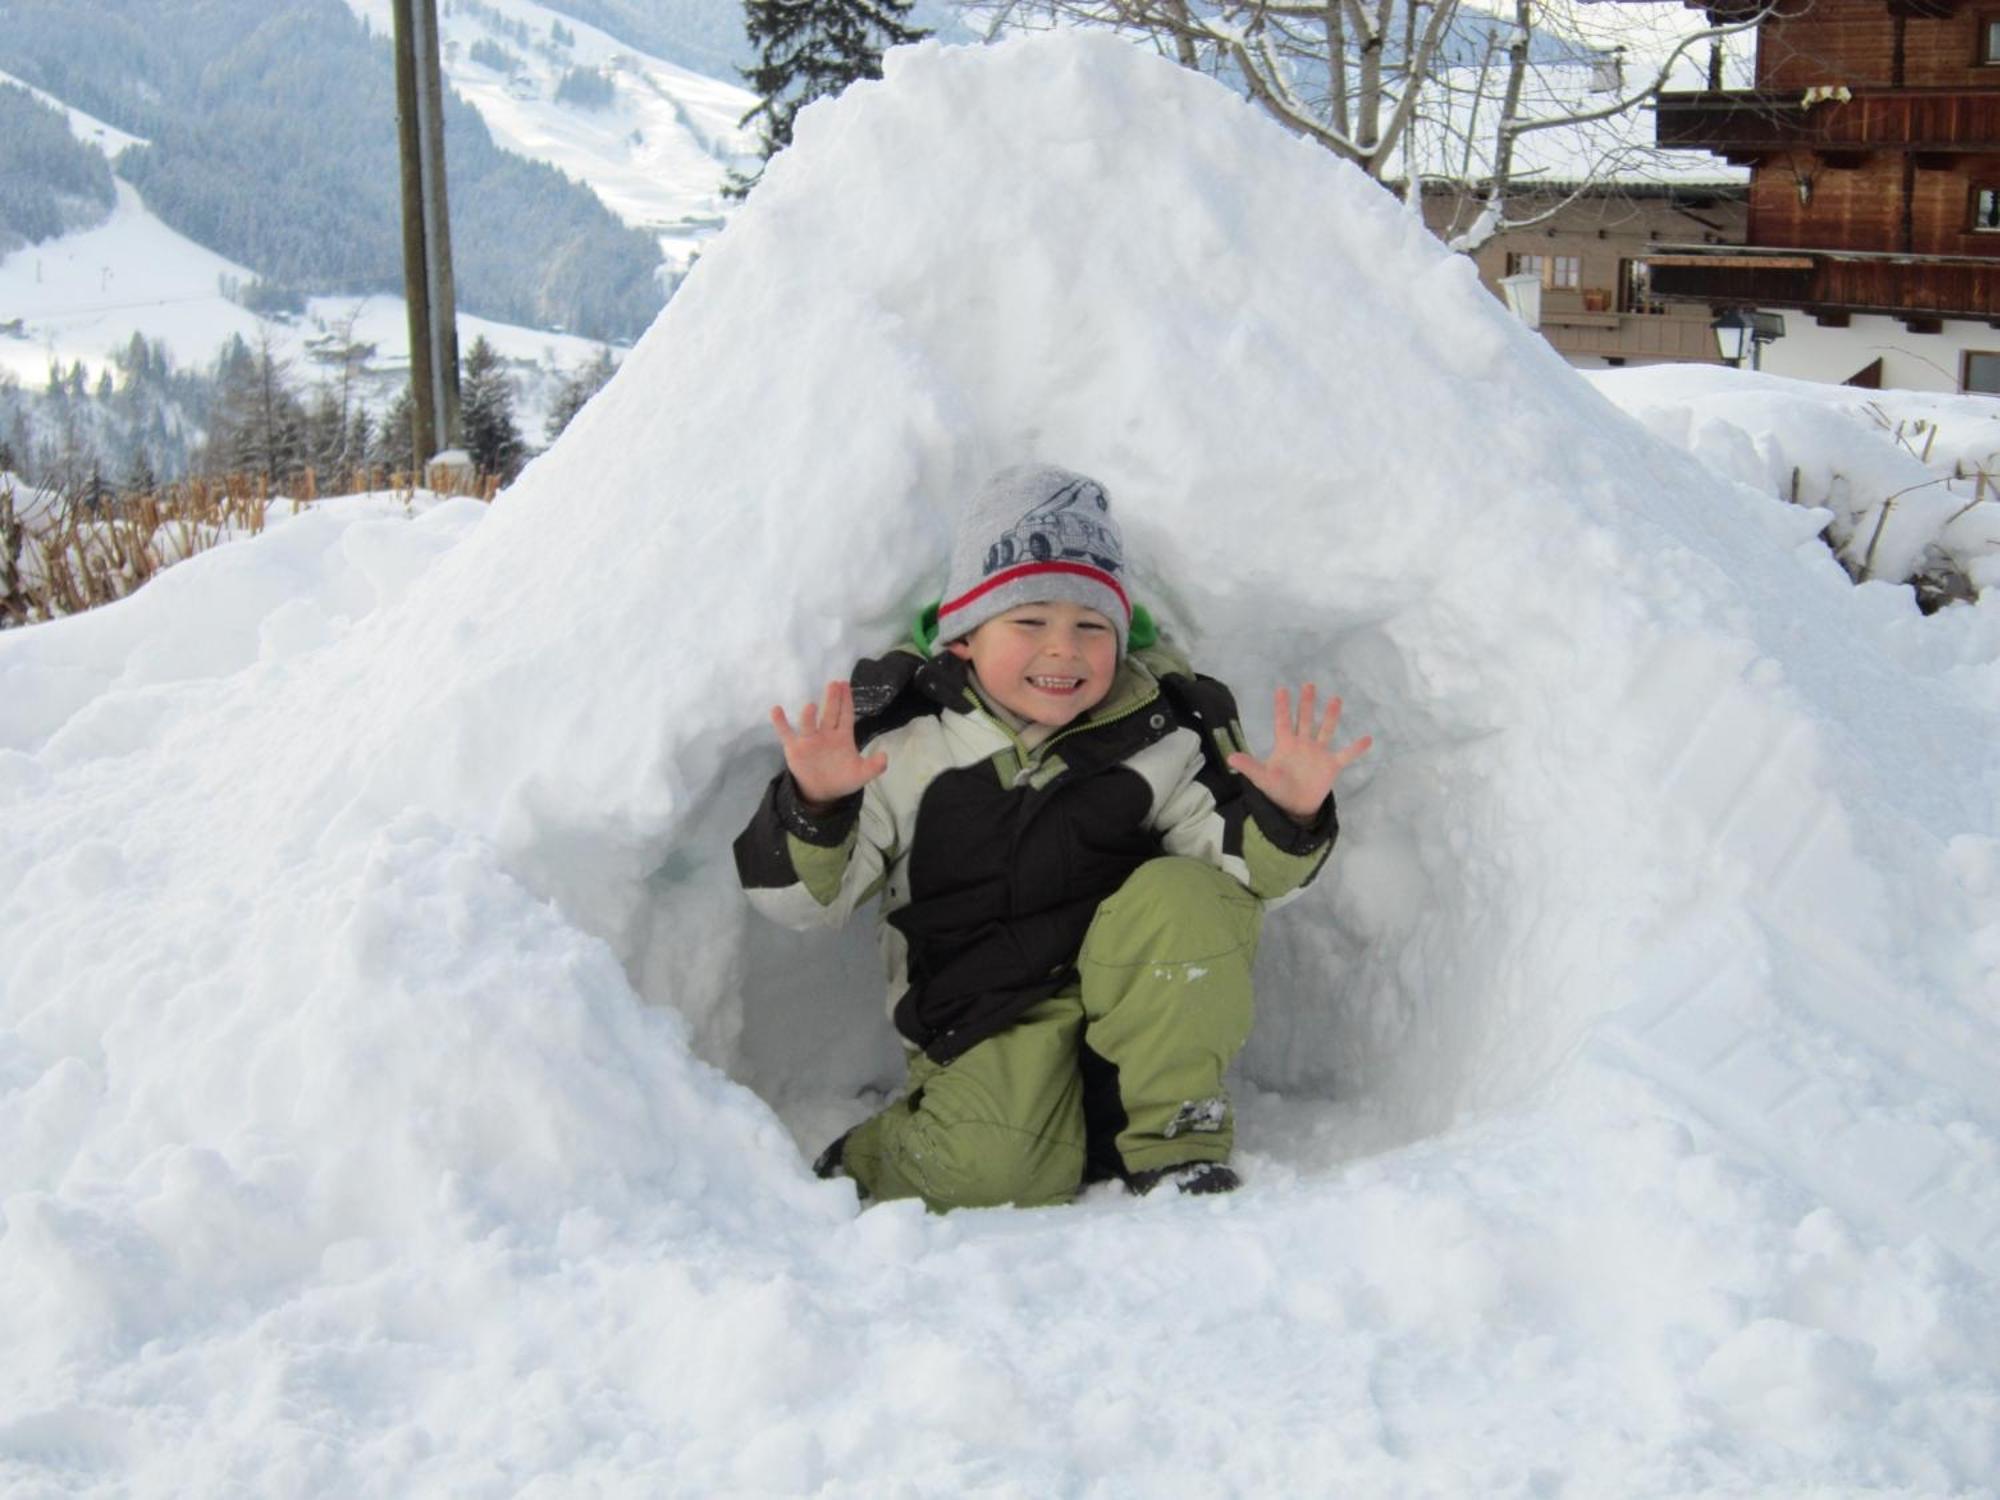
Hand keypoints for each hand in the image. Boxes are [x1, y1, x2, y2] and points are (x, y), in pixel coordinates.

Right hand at [770, 680, 887, 807]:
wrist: (823, 792)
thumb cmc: (843, 778)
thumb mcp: (861, 775)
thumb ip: (874, 766)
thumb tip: (885, 757)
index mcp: (843, 736)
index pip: (846, 715)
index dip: (846, 701)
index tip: (845, 685)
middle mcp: (826, 734)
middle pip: (830, 714)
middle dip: (832, 700)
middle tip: (834, 684)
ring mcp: (809, 739)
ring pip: (809, 724)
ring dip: (809, 716)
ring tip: (811, 706)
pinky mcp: (794, 748)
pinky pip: (786, 733)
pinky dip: (781, 723)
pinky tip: (776, 710)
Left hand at [1225, 683, 1370, 820]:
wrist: (1295, 808)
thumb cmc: (1277, 791)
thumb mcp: (1262, 778)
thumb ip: (1249, 766)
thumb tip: (1229, 758)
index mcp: (1286, 745)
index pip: (1283, 721)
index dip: (1282, 706)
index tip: (1281, 689)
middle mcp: (1303, 744)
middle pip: (1305, 719)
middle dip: (1307, 703)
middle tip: (1309, 684)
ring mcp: (1318, 753)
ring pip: (1325, 730)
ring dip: (1330, 716)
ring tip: (1336, 699)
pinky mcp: (1331, 765)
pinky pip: (1346, 754)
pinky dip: (1356, 748)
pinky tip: (1367, 738)